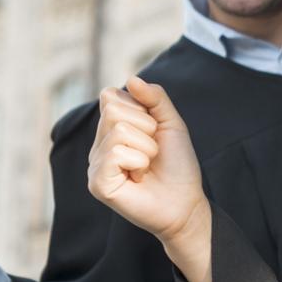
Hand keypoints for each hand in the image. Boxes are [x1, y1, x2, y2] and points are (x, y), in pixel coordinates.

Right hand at [87, 77, 207, 256]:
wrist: (186, 203)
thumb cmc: (178, 165)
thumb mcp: (171, 124)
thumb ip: (155, 98)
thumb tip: (131, 78)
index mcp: (112, 128)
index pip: (111, 96)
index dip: (140, 109)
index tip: (153, 130)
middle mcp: (99, 144)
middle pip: (114, 111)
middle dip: (146, 129)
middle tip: (153, 152)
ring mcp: (95, 164)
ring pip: (118, 131)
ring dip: (147, 148)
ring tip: (147, 166)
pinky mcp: (97, 182)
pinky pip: (116, 154)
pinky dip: (138, 163)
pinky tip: (139, 178)